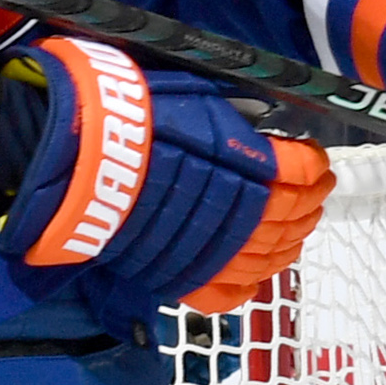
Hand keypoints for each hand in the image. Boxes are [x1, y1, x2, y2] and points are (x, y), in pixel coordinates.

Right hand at [0, 40, 335, 299]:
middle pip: (291, 216)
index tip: (317, 161)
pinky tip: (258, 272)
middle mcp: (237, 210)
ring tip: (295, 231)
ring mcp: (209, 248)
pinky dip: (250, 284)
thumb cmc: (123, 112)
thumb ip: (227, 113)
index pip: (300, 171)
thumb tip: (254, 123)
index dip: (315, 166)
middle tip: (314, 196)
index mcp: (243, 160)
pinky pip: (227, 292)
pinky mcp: (178, 275)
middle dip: (310, 205)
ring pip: (268, 257)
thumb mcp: (187, 92)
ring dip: (290, 243)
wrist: (68, 156)